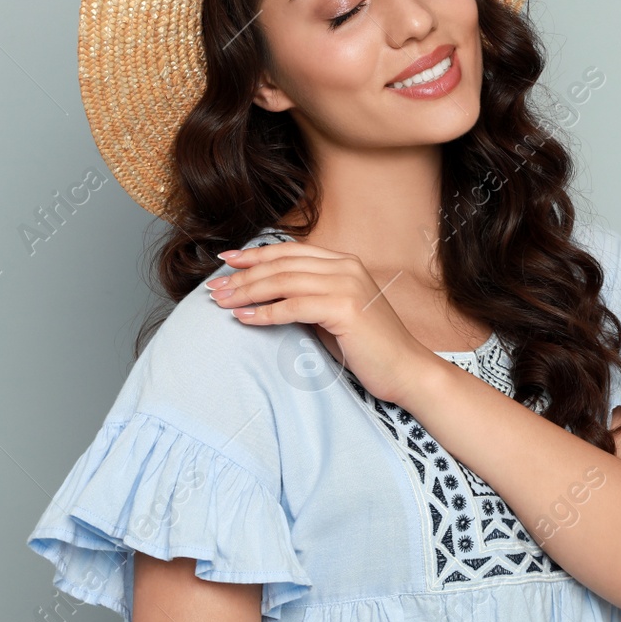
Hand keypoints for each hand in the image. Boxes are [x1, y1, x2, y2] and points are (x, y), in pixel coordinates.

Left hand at [207, 241, 442, 406]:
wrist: (406, 370)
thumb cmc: (369, 347)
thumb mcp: (334, 313)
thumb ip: (308, 297)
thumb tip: (266, 296)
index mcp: (344, 263)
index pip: (290, 251)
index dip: (256, 254)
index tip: (227, 259)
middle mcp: (346, 267)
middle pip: (282, 264)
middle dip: (244, 274)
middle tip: (215, 287)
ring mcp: (347, 285)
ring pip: (284, 282)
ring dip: (248, 291)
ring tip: (223, 302)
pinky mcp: (345, 308)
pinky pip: (295, 306)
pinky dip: (266, 313)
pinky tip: (245, 318)